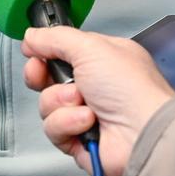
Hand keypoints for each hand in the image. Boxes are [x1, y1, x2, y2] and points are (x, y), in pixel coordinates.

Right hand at [22, 26, 174, 175]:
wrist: (143, 133)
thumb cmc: (131, 89)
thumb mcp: (90, 47)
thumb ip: (55, 38)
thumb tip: (31, 36)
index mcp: (101, 59)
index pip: (60, 52)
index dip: (43, 52)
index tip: (35, 52)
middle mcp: (93, 86)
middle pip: (47, 78)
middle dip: (42, 76)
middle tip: (48, 76)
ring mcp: (85, 114)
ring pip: (46, 105)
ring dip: (61, 102)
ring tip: (85, 103)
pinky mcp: (78, 139)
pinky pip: (53, 129)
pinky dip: (68, 124)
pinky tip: (87, 123)